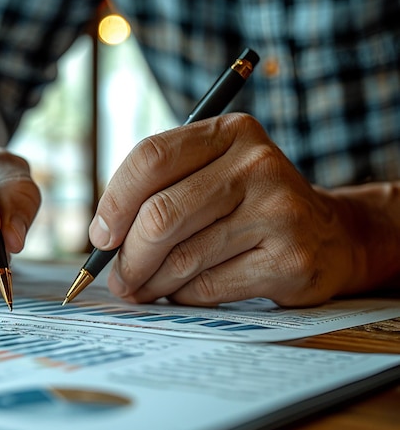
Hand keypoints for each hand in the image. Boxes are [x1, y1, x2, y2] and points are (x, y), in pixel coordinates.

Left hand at [89, 113, 360, 306]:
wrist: (330, 234)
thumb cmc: (249, 204)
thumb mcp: (211, 175)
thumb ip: (159, 190)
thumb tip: (102, 236)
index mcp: (229, 133)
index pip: (150, 158)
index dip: (114, 202)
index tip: (101, 237)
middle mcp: (257, 165)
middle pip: (160, 215)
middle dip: (127, 257)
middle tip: (118, 279)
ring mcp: (278, 211)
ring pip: (181, 258)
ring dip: (151, 283)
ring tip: (143, 289)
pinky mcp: (289, 260)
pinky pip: (208, 287)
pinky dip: (183, 297)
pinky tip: (183, 293)